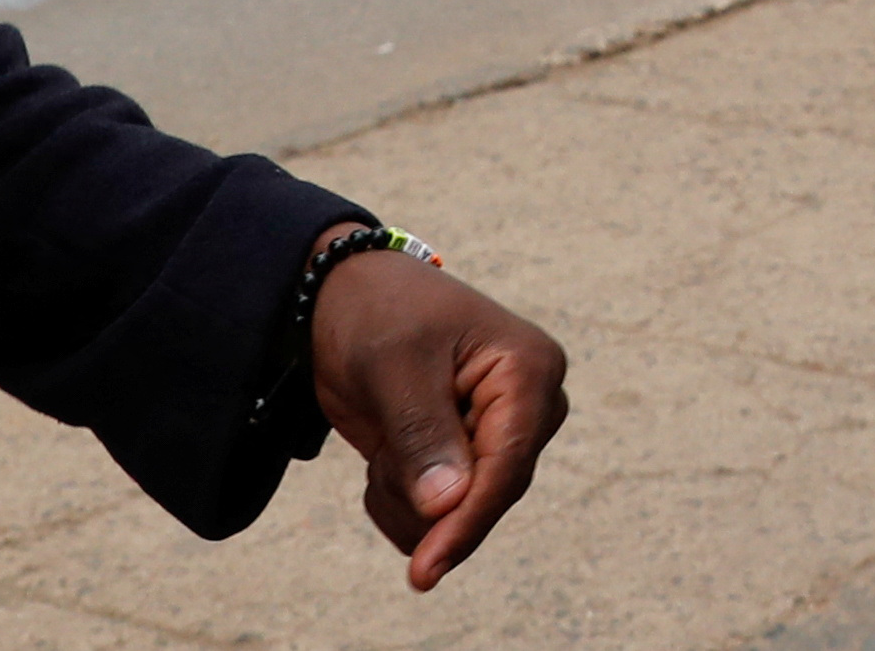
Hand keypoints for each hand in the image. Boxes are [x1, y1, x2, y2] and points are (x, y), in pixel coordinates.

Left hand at [310, 235, 567, 591]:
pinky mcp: (469, 461)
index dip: (467, 522)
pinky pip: (436, 520)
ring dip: (404, 496)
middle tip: (383, 451)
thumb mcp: (394, 364)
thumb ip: (423, 434)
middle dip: (421, 493)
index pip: (506, 466)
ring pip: (457, 518)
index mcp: (529, 371)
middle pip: (487, 498)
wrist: (345, 303)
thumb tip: (449, 506)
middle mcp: (528, 409)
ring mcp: (500, 438)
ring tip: (386, 441)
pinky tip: (387, 456)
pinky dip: (397, 500)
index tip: (425, 571)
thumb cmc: (379, 314)